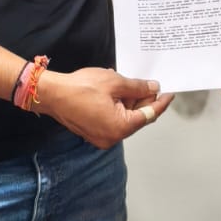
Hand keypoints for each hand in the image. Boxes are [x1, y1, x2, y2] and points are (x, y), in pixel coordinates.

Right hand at [37, 67, 173, 148]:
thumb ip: (138, 88)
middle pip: (137, 118)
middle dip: (143, 101)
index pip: (149, 115)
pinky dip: (117, 107)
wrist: (51, 94)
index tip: (169, 94)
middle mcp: (112, 137)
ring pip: (124, 118)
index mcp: (121, 127)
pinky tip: (114, 92)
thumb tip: (153, 88)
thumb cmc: (80, 88)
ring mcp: (102, 137)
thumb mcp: (115, 82)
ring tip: (125, 84)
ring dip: (128, 102)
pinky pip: (112, 120)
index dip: (160, 102)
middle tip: (147, 84)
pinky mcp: (93, 133)